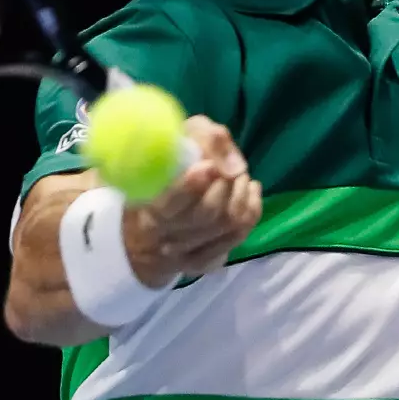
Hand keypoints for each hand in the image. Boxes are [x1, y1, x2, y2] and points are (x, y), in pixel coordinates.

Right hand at [123, 116, 261, 287]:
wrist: (148, 222)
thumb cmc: (165, 168)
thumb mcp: (179, 138)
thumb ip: (205, 141)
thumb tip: (234, 167)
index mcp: (147, 206)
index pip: (168, 204)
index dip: (190, 186)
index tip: (209, 166)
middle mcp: (163, 236)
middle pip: (207, 214)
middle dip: (227, 184)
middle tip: (231, 166)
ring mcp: (185, 254)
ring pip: (227, 226)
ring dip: (242, 195)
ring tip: (241, 176)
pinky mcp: (204, 261)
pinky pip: (238, 236)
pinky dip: (252, 210)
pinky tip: (249, 191)